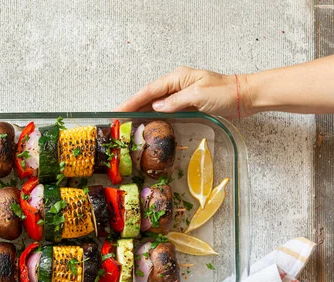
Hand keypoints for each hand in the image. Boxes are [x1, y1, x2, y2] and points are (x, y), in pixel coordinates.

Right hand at [114, 67, 252, 117]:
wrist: (244, 97)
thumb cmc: (224, 93)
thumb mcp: (199, 95)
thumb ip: (176, 101)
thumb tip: (156, 107)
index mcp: (177, 78)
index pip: (149, 91)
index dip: (131, 101)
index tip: (117, 111)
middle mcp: (176, 85)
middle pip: (148, 97)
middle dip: (131, 108)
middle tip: (116, 120)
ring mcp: (180, 95)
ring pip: (155, 105)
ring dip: (141, 113)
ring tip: (126, 124)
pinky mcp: (186, 104)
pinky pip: (165, 111)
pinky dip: (154, 117)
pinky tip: (147, 124)